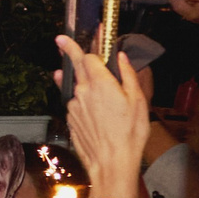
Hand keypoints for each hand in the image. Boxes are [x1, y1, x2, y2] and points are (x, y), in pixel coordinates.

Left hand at [56, 34, 150, 192]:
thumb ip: (128, 75)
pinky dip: (82, 100)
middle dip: (68, 50)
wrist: (111, 161)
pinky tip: (93, 107)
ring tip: (93, 83)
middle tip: (60, 39)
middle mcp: (82, 91)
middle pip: (76, 67)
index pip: (88, 57)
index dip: (89, 45)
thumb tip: (121, 57)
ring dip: (82, 82)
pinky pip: (76, 102)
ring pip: (77, 87)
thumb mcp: (138, 101)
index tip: (83, 35)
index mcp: (100, 83)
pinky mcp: (70, 118)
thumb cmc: (130, 132)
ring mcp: (73, 105)